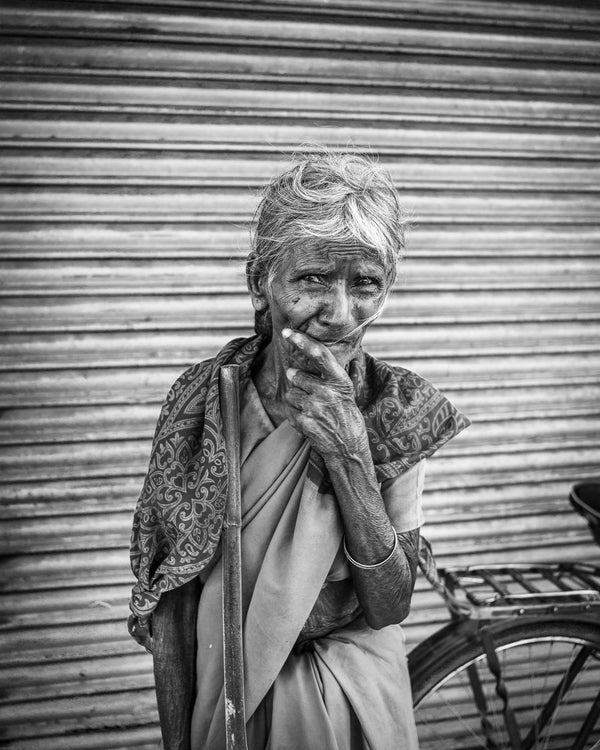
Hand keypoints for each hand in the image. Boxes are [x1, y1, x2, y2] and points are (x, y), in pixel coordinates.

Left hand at [281, 329, 368, 460]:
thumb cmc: (347, 417)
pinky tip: (309, 420)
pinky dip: (294, 414)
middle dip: (298, 383)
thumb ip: (326, 377)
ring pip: (291, 393)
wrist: (349, 449)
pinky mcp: (305, 423)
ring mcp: (315, 408)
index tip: (287, 332)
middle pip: (296, 376)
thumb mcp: (345, 392)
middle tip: (313, 395)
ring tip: (312, 410)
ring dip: (296, 400)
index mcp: (340, 382)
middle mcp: (328, 392)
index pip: (319, 355)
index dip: (302, 341)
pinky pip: (288, 410)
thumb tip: (292, 368)